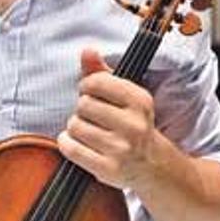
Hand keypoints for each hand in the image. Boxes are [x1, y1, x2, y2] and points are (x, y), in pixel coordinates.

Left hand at [57, 48, 163, 190]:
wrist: (151, 164)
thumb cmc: (132, 123)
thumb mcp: (125, 96)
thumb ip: (103, 72)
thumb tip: (87, 51)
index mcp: (140, 101)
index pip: (97, 82)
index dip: (86, 86)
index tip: (90, 92)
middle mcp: (134, 125)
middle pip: (83, 105)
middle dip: (82, 109)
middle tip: (92, 116)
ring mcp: (121, 149)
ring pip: (75, 126)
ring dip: (75, 127)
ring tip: (88, 130)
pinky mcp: (108, 169)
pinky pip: (70, 148)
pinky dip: (67, 143)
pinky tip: (78, 143)